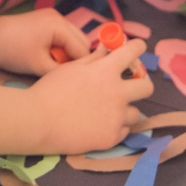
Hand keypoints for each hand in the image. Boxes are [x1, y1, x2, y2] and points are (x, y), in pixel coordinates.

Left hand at [0, 8, 90, 76]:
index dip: (81, 67)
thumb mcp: (38, 66)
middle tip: (68, 75)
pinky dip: (61, 47)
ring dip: (70, 53)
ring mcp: (52, 17)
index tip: (78, 82)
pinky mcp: (45, 21)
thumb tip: (77, 79)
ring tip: (59, 68)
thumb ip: (62, 71)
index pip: (83, 49)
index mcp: (59, 25)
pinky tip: (53, 59)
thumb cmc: (12, 51)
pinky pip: (63, 36)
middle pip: (82, 41)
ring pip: (73, 38)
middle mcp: (59, 17)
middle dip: (78, 59)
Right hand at [27, 37, 154, 153]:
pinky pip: (123, 131)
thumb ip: (93, 59)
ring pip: (136, 113)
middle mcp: (117, 93)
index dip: (137, 48)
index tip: (137, 49)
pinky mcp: (111, 137)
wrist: (38, 121)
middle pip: (147, 88)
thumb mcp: (70, 68)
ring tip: (108, 111)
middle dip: (141, 84)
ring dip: (125, 110)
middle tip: (129, 87)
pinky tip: (99, 125)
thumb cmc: (50, 90)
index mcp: (106, 71)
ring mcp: (116, 117)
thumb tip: (107, 50)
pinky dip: (114, 127)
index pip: (134, 52)